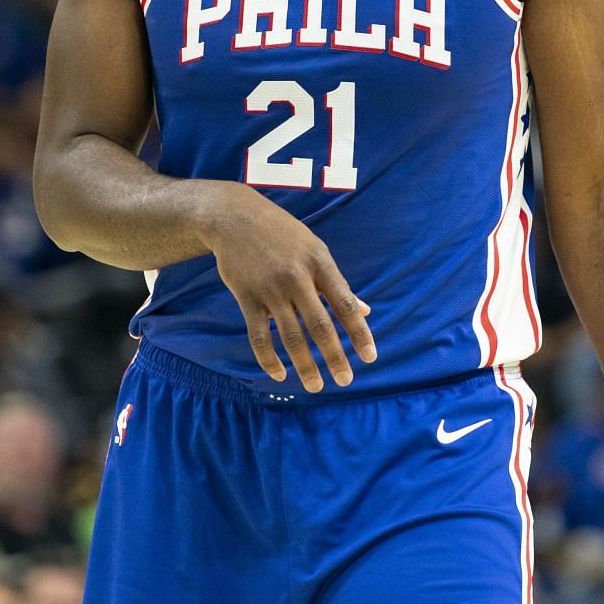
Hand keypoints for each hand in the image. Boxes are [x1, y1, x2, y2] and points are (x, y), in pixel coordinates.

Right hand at [203, 182, 374, 392]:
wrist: (233, 216)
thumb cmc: (282, 234)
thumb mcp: (314, 250)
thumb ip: (337, 284)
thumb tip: (365, 312)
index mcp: (320, 263)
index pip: (345, 304)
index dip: (359, 333)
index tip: (370, 358)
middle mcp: (297, 276)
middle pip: (320, 325)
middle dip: (335, 356)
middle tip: (346, 380)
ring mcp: (270, 288)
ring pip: (291, 336)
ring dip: (305, 366)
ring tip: (316, 386)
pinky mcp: (246, 296)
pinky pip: (259, 336)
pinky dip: (269, 359)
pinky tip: (279, 374)